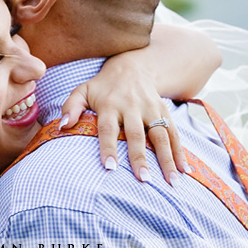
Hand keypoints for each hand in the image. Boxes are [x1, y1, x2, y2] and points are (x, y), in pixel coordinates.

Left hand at [60, 59, 188, 186]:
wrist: (132, 65)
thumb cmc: (103, 86)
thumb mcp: (83, 90)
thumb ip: (71, 107)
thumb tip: (62, 126)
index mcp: (110, 104)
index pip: (108, 129)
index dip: (109, 148)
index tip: (110, 168)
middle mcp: (132, 107)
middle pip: (137, 134)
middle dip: (140, 157)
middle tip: (143, 180)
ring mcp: (151, 109)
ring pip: (160, 135)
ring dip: (167, 158)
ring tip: (172, 182)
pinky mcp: (164, 111)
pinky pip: (174, 132)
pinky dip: (180, 151)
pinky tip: (185, 170)